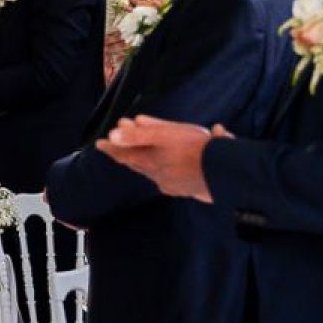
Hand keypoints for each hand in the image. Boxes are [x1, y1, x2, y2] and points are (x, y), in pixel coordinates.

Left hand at [103, 117, 223, 201]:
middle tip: (117, 148)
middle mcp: (159, 177)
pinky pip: (174, 176)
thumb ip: (138, 135)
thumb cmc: (195, 149)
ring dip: (149, 160)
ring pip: (155, 171)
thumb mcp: (164, 135)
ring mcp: (174, 185)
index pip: (124, 154)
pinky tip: (178, 165)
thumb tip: (113, 133)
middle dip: (128, 153)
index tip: (99, 144)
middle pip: (138, 164)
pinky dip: (170, 167)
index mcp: (151, 162)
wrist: (224, 172)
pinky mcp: (189, 189)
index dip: (111, 148)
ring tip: (145, 154)